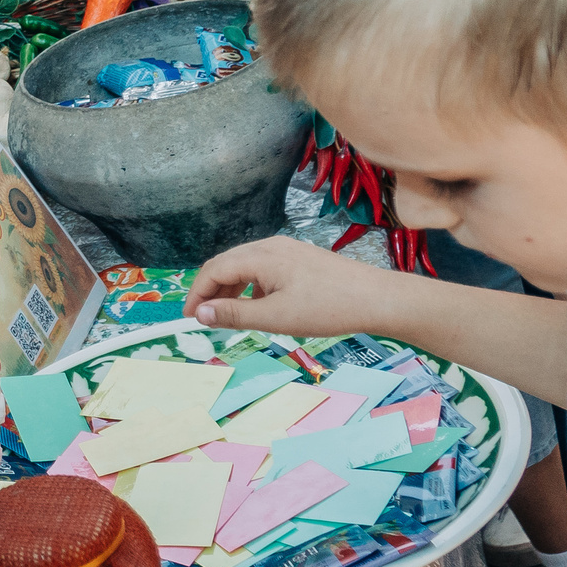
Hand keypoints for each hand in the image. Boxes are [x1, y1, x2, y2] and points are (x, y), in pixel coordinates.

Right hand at [184, 234, 404, 331]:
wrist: (377, 298)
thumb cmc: (328, 307)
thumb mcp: (276, 317)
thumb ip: (234, 314)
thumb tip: (199, 313)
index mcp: (261, 256)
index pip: (214, 270)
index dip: (197, 294)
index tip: (189, 318)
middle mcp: (270, 247)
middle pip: (226, 264)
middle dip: (210, 291)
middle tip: (203, 319)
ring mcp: (287, 251)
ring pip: (245, 267)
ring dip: (230, 290)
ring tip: (226, 316)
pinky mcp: (300, 259)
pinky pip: (263, 270)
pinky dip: (250, 288)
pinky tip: (257, 307)